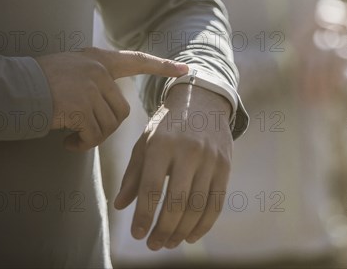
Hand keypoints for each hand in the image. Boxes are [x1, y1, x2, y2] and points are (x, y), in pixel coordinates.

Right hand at [36, 47, 187, 150]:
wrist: (13, 88)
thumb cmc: (38, 82)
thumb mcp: (71, 68)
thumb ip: (94, 78)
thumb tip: (110, 103)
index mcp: (98, 58)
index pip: (137, 60)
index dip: (162, 66)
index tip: (185, 69)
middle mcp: (98, 70)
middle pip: (120, 110)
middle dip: (105, 126)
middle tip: (84, 132)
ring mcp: (90, 86)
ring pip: (109, 124)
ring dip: (92, 137)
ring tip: (72, 135)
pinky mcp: (81, 105)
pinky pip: (94, 135)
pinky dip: (83, 145)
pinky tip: (68, 142)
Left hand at [114, 84, 232, 250]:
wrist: (202, 101)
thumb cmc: (168, 125)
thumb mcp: (145, 142)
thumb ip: (133, 174)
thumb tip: (121, 206)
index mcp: (162, 145)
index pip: (152, 188)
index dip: (144, 215)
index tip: (136, 235)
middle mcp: (188, 152)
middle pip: (177, 202)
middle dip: (163, 229)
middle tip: (153, 245)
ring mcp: (210, 159)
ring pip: (198, 206)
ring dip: (182, 231)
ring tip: (169, 243)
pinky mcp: (225, 166)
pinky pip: (216, 203)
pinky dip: (204, 225)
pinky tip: (191, 236)